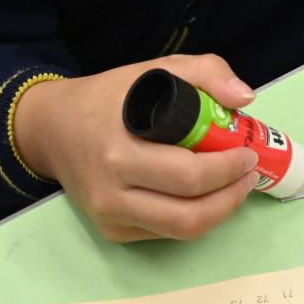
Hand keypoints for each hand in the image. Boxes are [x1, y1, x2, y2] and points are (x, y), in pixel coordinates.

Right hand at [13, 53, 259, 242]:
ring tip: (237, 187)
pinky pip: (163, 234)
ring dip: (219, 213)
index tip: (250, 151)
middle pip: (187, 213)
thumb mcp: (156, 69)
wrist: (52, 127)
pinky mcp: (111, 231)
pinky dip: (193, 218)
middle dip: (231, 195)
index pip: (188, 175)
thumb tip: (245, 98)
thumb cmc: (109, 97)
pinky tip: (207, 196)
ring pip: (179, 231)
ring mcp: (110, 216)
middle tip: (250, 173)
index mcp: (122, 149)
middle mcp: (112, 191)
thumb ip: (205, 72)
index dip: (227, 168)